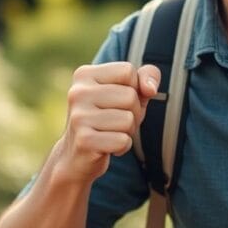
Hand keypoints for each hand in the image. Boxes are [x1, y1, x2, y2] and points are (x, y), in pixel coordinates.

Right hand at [59, 62, 160, 182]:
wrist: (77, 156)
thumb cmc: (108, 117)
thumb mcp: (131, 91)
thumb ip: (147, 75)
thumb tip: (150, 89)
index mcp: (85, 74)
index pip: (128, 71)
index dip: (133, 88)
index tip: (117, 101)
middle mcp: (77, 92)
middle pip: (130, 96)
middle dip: (133, 113)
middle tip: (114, 122)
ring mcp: (78, 116)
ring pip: (128, 120)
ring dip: (127, 131)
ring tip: (109, 134)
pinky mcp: (84, 140)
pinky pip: (123, 140)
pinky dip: (122, 147)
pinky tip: (106, 147)